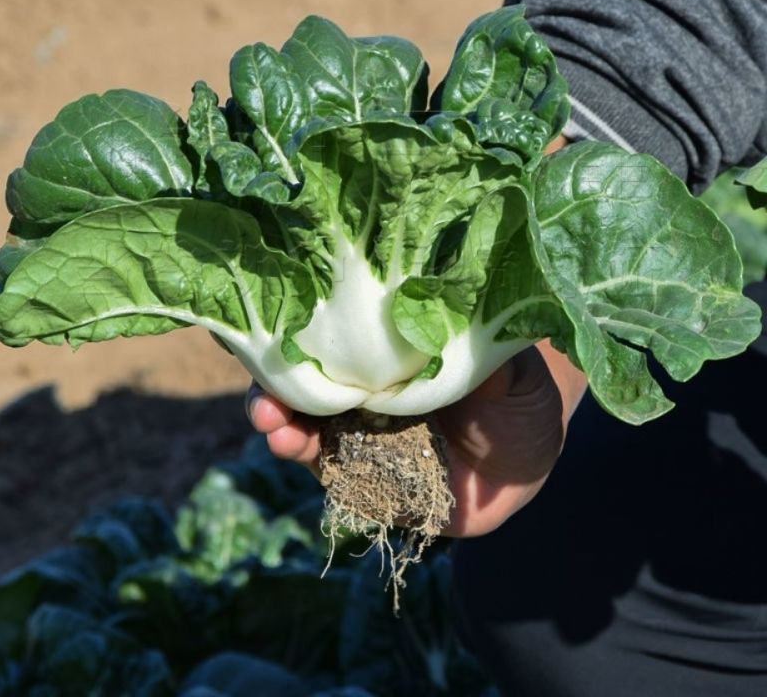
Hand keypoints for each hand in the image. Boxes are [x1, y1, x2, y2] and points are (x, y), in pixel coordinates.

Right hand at [247, 341, 585, 537]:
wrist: (528, 464)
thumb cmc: (516, 396)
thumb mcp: (506, 364)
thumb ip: (475, 344)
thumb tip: (446, 312)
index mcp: (390, 357)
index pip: (335, 342)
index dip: (301, 338)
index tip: (276, 334)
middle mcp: (367, 393)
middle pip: (308, 385)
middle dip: (277, 388)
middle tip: (265, 397)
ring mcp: (363, 437)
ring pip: (309, 429)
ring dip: (284, 428)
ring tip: (274, 429)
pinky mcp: (371, 481)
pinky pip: (333, 472)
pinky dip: (310, 462)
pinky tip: (294, 451)